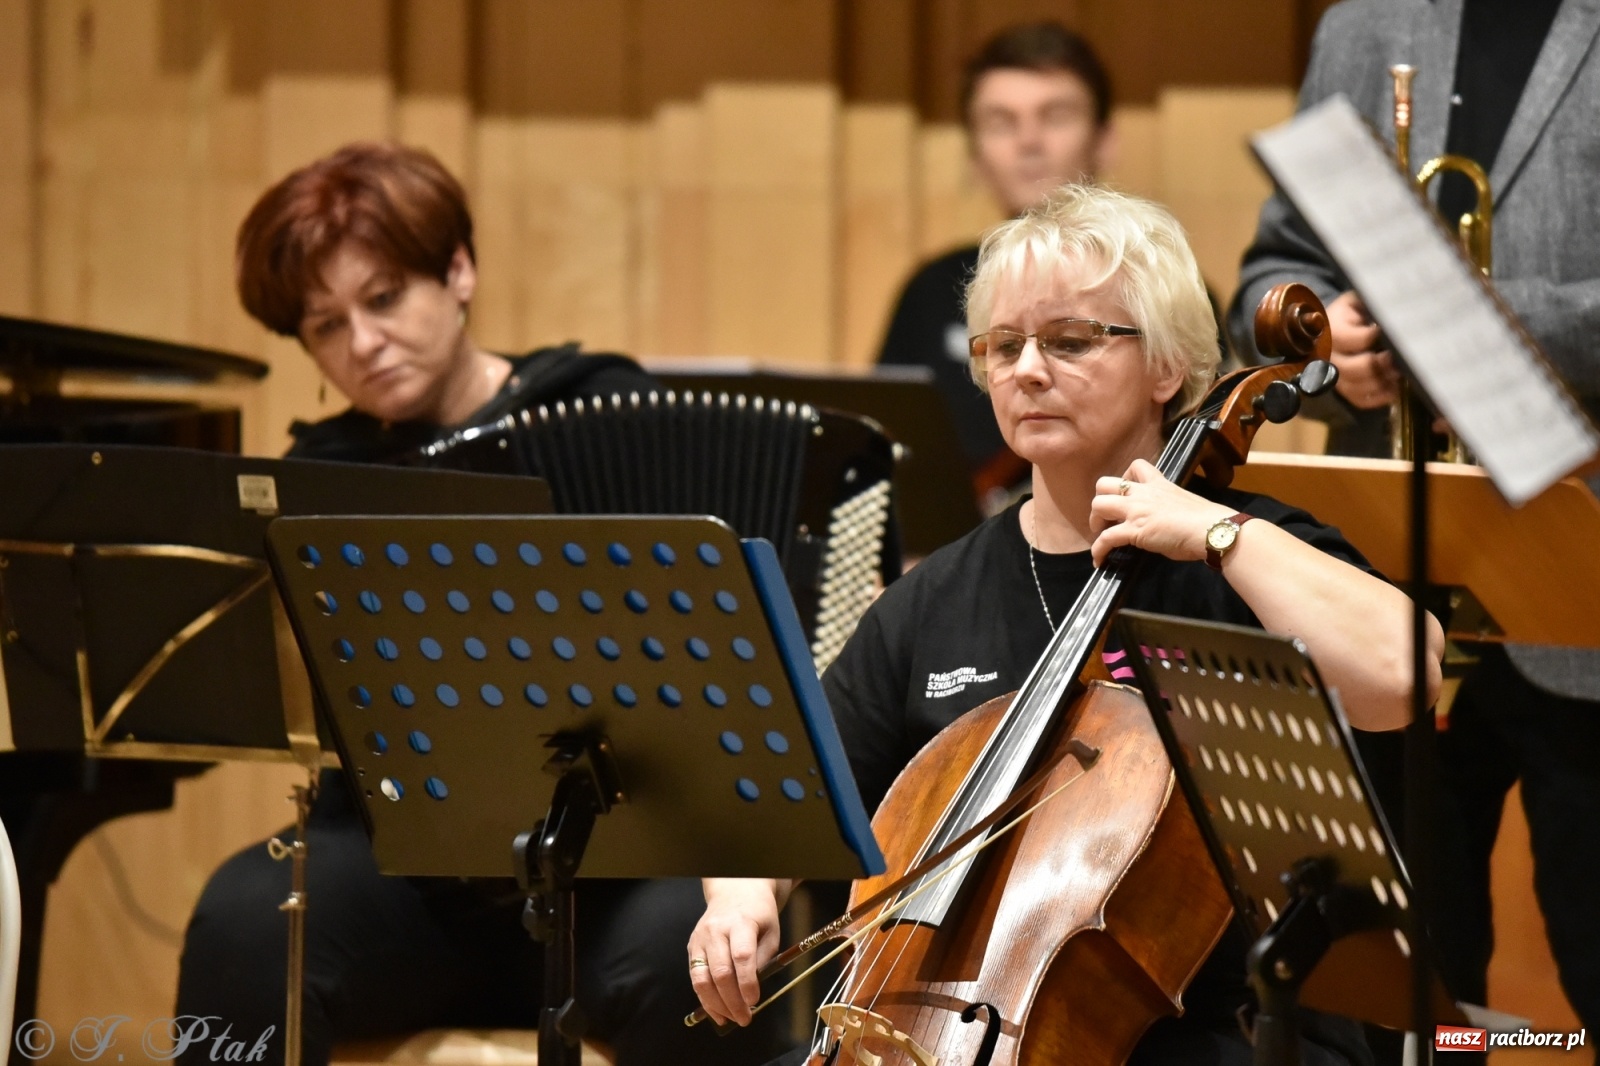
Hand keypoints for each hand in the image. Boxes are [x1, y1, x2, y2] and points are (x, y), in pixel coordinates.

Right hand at [688, 879, 782, 1026]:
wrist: (734, 891)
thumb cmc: (757, 914)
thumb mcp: (771, 931)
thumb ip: (762, 959)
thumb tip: (752, 990)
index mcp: (740, 922)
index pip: (742, 956)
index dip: (747, 982)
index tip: (754, 1001)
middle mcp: (716, 930)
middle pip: (720, 971)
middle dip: (732, 1000)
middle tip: (745, 1018)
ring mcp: (700, 938)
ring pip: (702, 978)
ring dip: (716, 1004)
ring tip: (730, 1019)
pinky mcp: (692, 947)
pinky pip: (696, 977)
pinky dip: (705, 998)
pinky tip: (717, 1012)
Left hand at [1088, 460, 1234, 566]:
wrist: (1212, 530)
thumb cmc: (1205, 521)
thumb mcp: (1182, 504)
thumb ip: (1164, 508)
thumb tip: (1158, 523)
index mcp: (1158, 484)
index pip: (1136, 466)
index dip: (1124, 478)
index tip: (1125, 494)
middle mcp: (1143, 493)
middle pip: (1104, 483)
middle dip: (1100, 500)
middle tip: (1106, 518)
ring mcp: (1136, 510)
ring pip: (1098, 505)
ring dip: (1095, 522)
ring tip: (1100, 536)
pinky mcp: (1133, 530)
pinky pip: (1105, 538)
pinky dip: (1098, 550)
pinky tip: (1099, 561)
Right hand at [1326, 290, 1400, 409]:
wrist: (1333, 326)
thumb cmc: (1353, 311)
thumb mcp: (1358, 300)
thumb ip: (1372, 303)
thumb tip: (1395, 310)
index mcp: (1331, 329)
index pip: (1353, 338)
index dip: (1374, 336)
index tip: (1392, 330)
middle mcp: (1328, 356)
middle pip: (1353, 368)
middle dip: (1379, 364)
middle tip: (1397, 356)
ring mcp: (1333, 375)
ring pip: (1356, 387)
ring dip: (1381, 382)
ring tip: (1399, 372)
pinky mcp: (1342, 389)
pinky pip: (1359, 400)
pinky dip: (1379, 397)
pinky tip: (1394, 388)